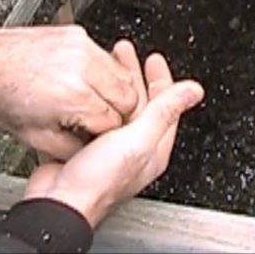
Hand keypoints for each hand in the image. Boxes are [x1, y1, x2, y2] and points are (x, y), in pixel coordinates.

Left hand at [0, 14, 143, 159]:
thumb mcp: (33, 137)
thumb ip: (71, 147)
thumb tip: (91, 148)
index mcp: (73, 96)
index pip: (115, 121)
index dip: (106, 134)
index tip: (98, 136)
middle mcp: (83, 67)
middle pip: (129, 97)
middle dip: (118, 113)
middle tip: (99, 121)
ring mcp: (82, 47)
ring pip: (123, 76)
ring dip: (114, 91)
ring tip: (92, 101)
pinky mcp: (78, 35)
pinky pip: (105, 58)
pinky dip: (101, 73)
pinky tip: (82, 82)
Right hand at [22, 41, 203, 227]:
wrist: (59, 202)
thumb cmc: (99, 182)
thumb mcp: (139, 139)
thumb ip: (165, 112)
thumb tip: (194, 91)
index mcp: (153, 147)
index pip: (165, 105)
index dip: (161, 80)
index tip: (154, 59)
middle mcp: (132, 148)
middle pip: (139, 103)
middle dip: (133, 76)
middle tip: (125, 52)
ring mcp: (108, 148)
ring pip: (116, 109)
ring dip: (112, 86)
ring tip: (105, 64)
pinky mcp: (84, 148)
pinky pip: (94, 118)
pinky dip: (93, 100)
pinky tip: (85, 91)